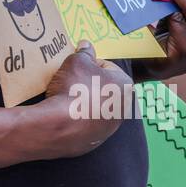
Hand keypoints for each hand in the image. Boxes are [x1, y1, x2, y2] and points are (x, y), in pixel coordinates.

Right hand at [38, 41, 131, 156]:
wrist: (60, 125)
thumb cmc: (74, 89)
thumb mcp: (76, 61)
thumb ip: (84, 52)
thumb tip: (86, 45)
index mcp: (125, 86)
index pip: (106, 67)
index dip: (88, 64)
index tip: (75, 67)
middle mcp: (124, 108)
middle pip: (103, 88)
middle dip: (88, 83)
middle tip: (70, 81)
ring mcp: (111, 127)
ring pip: (96, 107)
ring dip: (84, 101)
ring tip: (66, 98)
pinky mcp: (97, 141)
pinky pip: (87, 124)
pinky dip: (78, 118)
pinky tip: (66, 114)